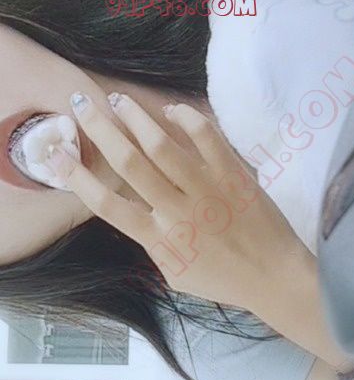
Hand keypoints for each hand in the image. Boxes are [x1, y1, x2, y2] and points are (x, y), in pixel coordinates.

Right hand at [47, 91, 348, 366]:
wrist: (272, 276)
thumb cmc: (223, 280)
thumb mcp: (176, 272)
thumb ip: (153, 243)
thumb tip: (136, 215)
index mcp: (159, 239)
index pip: (107, 206)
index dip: (77, 178)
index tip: (56, 156)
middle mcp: (176, 212)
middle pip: (128, 163)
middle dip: (99, 129)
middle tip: (81, 104)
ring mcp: (205, 190)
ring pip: (161, 143)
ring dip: (135, 116)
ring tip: (118, 100)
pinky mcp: (232, 174)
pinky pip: (205, 135)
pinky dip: (185, 117)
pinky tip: (171, 110)